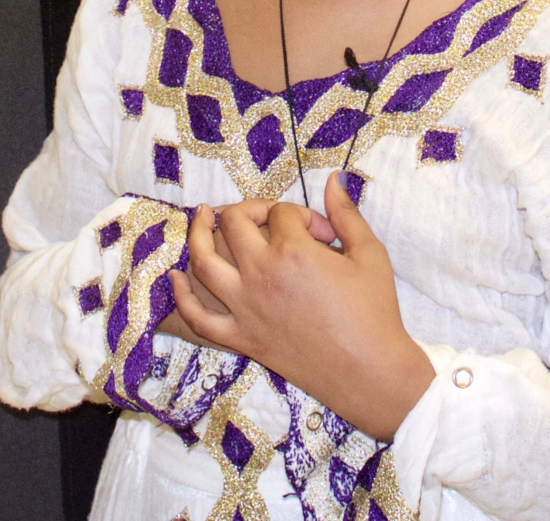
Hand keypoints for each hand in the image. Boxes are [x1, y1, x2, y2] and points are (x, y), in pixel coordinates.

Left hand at [174, 178, 433, 439]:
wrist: (369, 370)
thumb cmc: (374, 312)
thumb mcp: (369, 253)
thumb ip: (346, 213)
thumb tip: (333, 179)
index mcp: (293, 252)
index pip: (282, 213)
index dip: (304, 214)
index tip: (325, 233)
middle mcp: (261, 275)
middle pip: (235, 224)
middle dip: (249, 210)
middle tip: (265, 215)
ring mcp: (245, 308)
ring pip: (204, 262)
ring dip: (197, 234)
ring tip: (202, 218)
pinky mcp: (241, 338)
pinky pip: (199, 317)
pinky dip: (183, 296)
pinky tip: (175, 277)